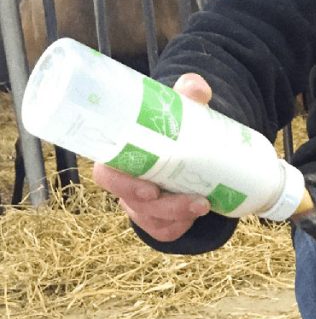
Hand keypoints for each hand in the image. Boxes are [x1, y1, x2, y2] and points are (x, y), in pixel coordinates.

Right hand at [92, 73, 213, 241]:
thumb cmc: (171, 129)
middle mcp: (126, 183)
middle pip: (132, 203)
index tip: (150, 188)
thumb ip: (187, 95)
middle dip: (163, 207)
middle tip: (193, 200)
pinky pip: (164, 231)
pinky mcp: (156, 218)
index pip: (107, 175)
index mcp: (120, 157)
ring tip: (205, 204)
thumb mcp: (180, 111)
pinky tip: (198, 216)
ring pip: (151, 219)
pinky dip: (181, 226)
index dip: (123, 184)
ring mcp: (139, 204)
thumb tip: (196, 88)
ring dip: (179, 216)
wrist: (188, 150)